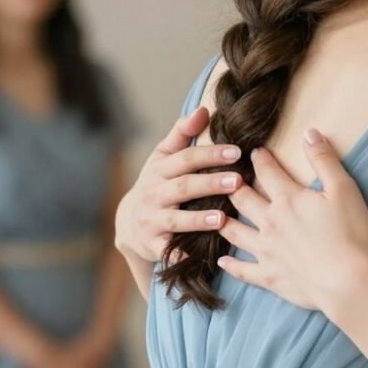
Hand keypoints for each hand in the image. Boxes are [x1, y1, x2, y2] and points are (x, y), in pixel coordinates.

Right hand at [115, 106, 243, 264]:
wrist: (129, 222)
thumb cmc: (158, 183)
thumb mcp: (165, 157)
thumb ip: (183, 133)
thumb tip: (204, 110)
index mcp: (160, 170)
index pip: (186, 159)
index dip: (210, 154)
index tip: (236, 151)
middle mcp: (154, 195)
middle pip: (183, 187)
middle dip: (210, 184)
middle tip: (237, 181)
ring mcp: (152, 221)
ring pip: (176, 220)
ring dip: (198, 220)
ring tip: (221, 218)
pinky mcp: (152, 246)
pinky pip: (168, 252)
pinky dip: (180, 256)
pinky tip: (197, 258)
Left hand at [217, 129, 367, 313]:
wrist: (347, 281)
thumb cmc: (351, 234)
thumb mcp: (343, 189)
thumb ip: (324, 160)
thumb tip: (309, 133)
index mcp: (288, 199)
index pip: (267, 172)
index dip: (260, 159)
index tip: (254, 152)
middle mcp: (270, 222)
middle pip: (243, 199)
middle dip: (233, 185)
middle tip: (225, 177)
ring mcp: (266, 251)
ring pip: (234, 232)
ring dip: (223, 220)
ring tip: (215, 214)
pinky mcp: (269, 276)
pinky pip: (242, 270)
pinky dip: (230, 265)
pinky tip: (222, 261)